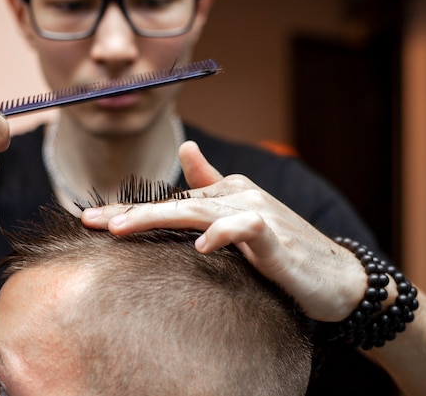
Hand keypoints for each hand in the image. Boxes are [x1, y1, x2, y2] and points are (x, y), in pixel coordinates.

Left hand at [82, 141, 366, 320]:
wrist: (336, 277)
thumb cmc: (283, 250)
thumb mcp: (241, 218)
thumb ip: (212, 187)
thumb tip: (188, 147)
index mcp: (225, 193)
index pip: (169, 201)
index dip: (129, 210)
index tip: (89, 219)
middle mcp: (236, 195)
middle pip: (174, 202)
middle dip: (131, 212)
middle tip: (91, 222)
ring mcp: (256, 211)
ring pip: (198, 209)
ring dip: (157, 216)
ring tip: (121, 229)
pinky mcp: (274, 235)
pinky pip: (243, 229)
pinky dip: (222, 235)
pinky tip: (200, 247)